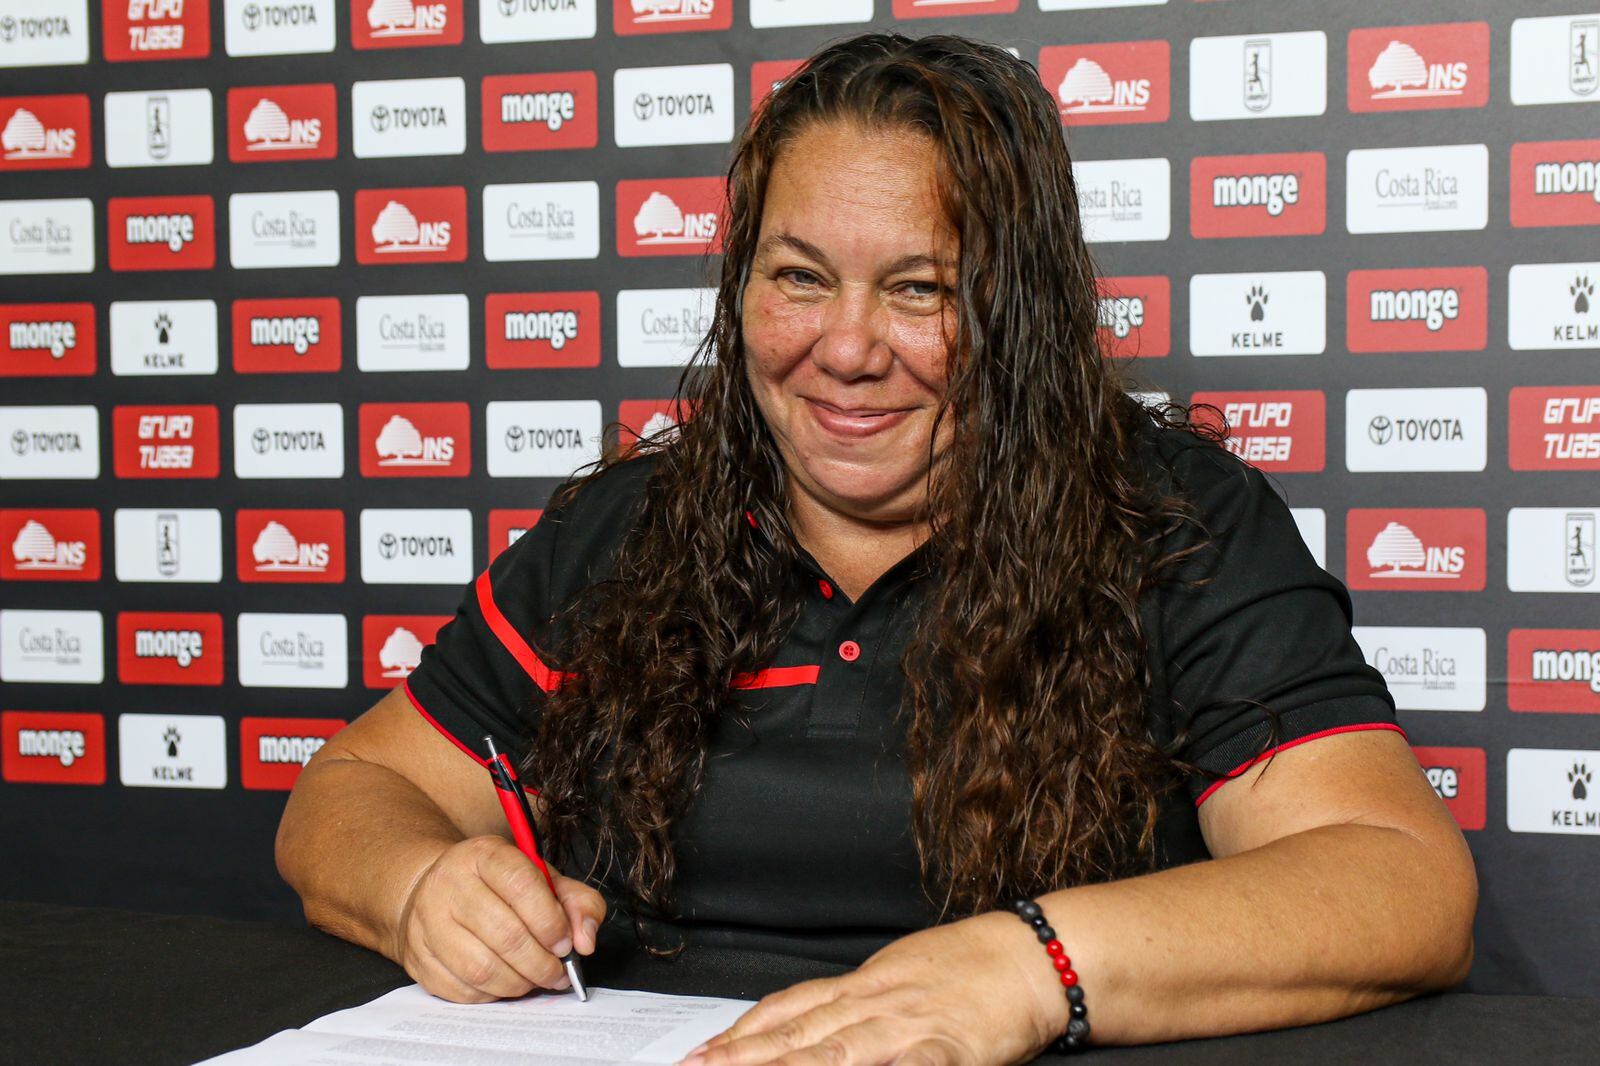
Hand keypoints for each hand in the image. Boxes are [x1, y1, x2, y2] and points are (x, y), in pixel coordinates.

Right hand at [392, 835, 605, 1002]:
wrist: (437, 890)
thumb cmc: (498, 887)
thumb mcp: (542, 878)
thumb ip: (577, 902)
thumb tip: (585, 941)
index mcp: (484, 855)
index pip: (521, 885)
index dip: (550, 921)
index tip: (566, 944)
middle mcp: (450, 884)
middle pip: (504, 934)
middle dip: (541, 963)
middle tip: (559, 973)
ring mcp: (427, 922)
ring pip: (481, 968)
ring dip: (519, 983)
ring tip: (536, 980)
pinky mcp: (418, 957)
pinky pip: (461, 990)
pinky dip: (492, 995)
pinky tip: (506, 984)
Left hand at [680, 912, 1064, 1065]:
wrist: (1030, 957)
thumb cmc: (967, 970)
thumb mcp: (897, 976)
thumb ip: (850, 1004)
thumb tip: (802, 1025)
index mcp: (862, 986)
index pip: (786, 1011)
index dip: (739, 1034)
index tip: (701, 1053)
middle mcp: (875, 1003)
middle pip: (796, 1036)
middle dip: (741, 1059)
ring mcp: (908, 1026)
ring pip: (833, 1054)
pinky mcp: (947, 1049)